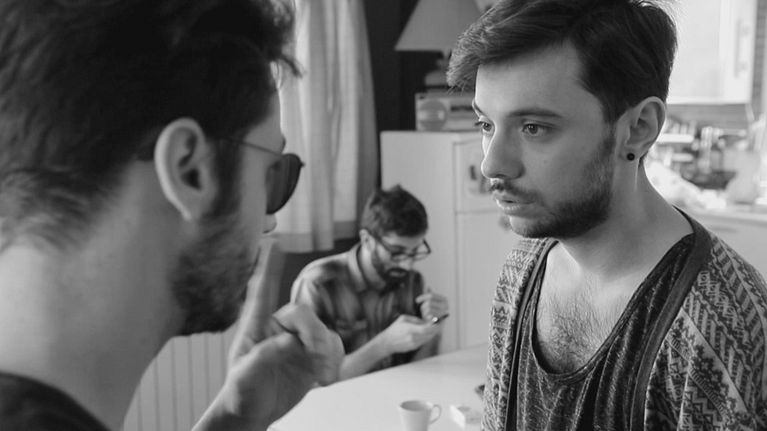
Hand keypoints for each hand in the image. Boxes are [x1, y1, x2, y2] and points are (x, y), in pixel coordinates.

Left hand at [194, 242, 342, 430]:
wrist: (253, 414)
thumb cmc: (240, 393)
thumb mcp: (245, 376)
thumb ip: (264, 356)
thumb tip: (287, 342)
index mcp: (256, 327)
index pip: (262, 292)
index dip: (268, 267)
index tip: (274, 243)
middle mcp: (280, 330)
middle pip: (304, 314)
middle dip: (314, 333)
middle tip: (316, 354)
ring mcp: (297, 343)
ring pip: (324, 332)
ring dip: (328, 352)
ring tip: (323, 374)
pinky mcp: (311, 358)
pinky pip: (333, 349)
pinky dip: (335, 362)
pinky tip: (326, 378)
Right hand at [378, 314, 439, 354]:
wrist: (387, 342)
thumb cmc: (394, 329)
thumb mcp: (403, 319)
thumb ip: (415, 319)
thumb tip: (425, 321)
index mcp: (411, 329)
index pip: (427, 329)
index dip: (434, 326)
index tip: (437, 321)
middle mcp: (414, 338)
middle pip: (430, 334)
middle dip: (435, 329)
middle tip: (438, 324)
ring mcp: (414, 344)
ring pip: (428, 339)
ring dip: (432, 334)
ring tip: (433, 328)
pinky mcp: (414, 348)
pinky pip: (424, 342)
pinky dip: (427, 337)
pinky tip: (426, 333)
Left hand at [415, 288, 448, 320]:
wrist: (437, 325)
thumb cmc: (433, 312)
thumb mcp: (432, 302)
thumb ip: (430, 295)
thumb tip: (428, 286)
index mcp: (444, 299)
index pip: (431, 295)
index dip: (423, 297)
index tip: (416, 300)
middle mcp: (446, 306)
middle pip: (429, 302)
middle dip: (424, 307)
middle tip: (423, 311)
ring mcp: (443, 313)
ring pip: (428, 309)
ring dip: (424, 312)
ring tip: (426, 315)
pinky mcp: (440, 319)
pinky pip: (429, 316)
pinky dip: (426, 316)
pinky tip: (428, 318)